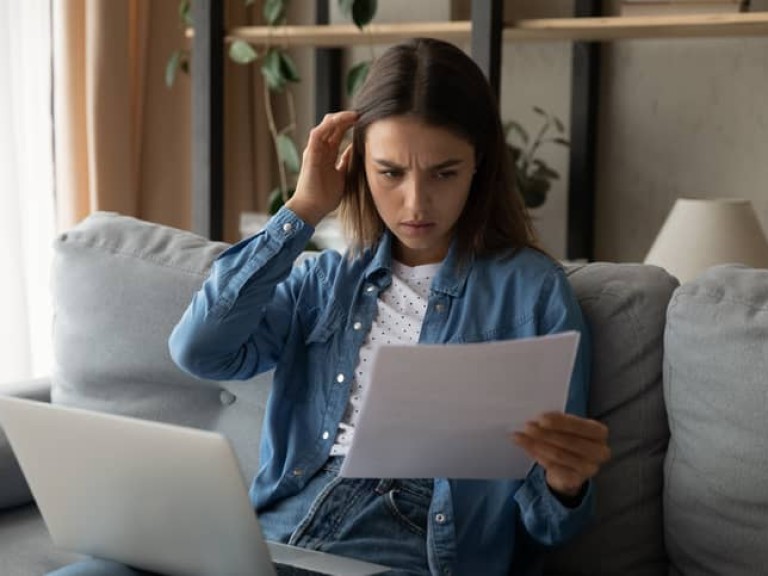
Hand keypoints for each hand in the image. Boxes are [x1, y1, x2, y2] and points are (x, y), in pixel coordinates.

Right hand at [286, 110, 357, 225]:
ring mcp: (314, 150)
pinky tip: (342, 120)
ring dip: (340, 118)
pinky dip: (329, 125)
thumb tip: (354, 149)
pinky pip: (317, 133)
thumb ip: (346, 162)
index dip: (348, 124)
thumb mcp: (342, 176)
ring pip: (325, 125)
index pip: (337, 132)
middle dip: (346, 118)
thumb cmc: (325, 196)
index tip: (364, 120)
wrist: (312, 208)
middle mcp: (320, 149)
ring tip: (354, 114)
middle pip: (332, 126)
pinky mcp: (310, 154)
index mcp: (327, 154)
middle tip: (362, 114)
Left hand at [512, 412, 609, 499]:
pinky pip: (554, 467)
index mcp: (599, 432)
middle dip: (545, 434)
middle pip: (569, 441)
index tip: (540, 418)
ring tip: (520, 437)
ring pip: (559, 455)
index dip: (559, 422)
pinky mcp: (577, 480)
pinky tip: (527, 448)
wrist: (571, 467)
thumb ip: (556, 422)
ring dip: (536, 445)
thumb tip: (535, 420)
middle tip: (527, 427)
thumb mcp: (566, 427)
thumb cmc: (568, 438)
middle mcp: (599, 451)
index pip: (579, 425)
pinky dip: (538, 456)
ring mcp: (590, 468)